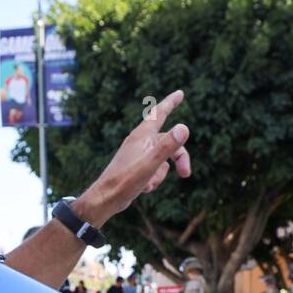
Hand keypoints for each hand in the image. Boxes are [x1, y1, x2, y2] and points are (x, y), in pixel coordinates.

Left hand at [75, 90, 190, 226]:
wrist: (106, 198)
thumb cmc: (126, 181)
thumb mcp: (151, 163)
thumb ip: (167, 145)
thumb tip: (184, 127)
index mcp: (142, 135)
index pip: (159, 113)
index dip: (171, 103)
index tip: (180, 93)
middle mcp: (140, 141)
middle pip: (168, 142)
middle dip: (179, 158)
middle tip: (186, 173)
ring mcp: (138, 154)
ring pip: (162, 159)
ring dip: (161, 174)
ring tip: (148, 184)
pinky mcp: (136, 167)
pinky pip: (154, 169)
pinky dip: (153, 180)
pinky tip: (143, 187)